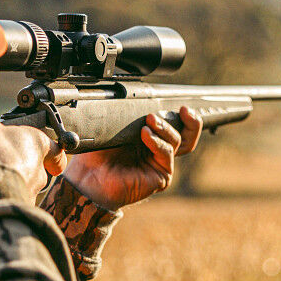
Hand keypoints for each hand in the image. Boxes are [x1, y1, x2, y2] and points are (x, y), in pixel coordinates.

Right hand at [0, 104, 66, 198]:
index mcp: (36, 146)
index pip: (55, 150)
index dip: (53, 155)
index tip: (53, 162)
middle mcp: (38, 173)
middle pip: (33, 171)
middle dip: (17, 170)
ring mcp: (29, 196)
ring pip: (19, 190)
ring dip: (5, 187)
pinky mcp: (16, 214)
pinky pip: (7, 207)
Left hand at [61, 106, 202, 209]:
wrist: (89, 177)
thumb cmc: (98, 154)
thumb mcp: (115, 129)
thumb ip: (131, 116)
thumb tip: (142, 103)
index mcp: (151, 138)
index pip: (175, 125)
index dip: (184, 116)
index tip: (182, 106)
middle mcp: (159, 151)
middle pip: (187, 136)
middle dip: (191, 122)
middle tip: (183, 110)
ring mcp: (161, 164)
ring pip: (177, 141)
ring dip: (165, 128)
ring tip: (150, 120)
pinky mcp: (161, 176)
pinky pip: (166, 154)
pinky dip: (157, 142)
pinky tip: (145, 134)